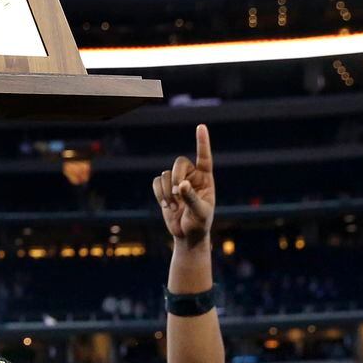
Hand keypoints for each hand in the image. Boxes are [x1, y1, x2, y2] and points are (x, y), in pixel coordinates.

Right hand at [154, 124, 215, 246]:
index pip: (204, 157)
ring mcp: (177, 181)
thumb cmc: (199, 223)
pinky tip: (166, 206)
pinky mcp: (165, 189)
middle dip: (175, 177)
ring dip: (166, 191)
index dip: (202, 142)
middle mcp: (192, 176)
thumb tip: (181, 184)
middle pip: (179, 163)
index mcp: (206, 178)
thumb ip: (191, 197)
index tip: (201, 126)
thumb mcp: (200, 212)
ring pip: (165, 174)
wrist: (187, 235)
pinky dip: (159, 194)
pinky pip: (156, 182)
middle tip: (177, 193)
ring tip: (173, 206)